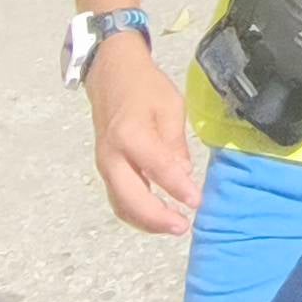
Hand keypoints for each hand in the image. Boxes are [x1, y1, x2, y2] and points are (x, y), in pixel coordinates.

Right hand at [84, 41, 199, 235]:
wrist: (111, 75)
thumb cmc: (144, 87)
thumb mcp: (170, 106)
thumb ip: (175, 143)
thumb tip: (183, 176)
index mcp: (130, 134)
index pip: (158, 169)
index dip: (178, 189)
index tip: (197, 202)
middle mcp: (112, 155)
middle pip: (131, 198)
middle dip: (157, 218)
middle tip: (183, 226)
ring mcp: (104, 165)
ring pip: (121, 205)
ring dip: (146, 221)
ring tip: (173, 226)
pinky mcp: (105, 170)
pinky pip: (118, 199)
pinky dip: (136, 213)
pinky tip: (156, 217)